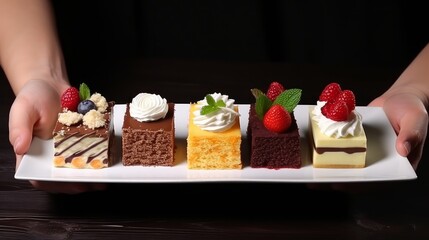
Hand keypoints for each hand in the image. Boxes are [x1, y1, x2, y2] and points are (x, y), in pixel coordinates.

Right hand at [9, 79, 106, 193]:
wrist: (51, 84)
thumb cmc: (33, 97)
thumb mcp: (22, 109)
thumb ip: (19, 128)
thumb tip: (20, 148)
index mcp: (33, 154)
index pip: (41, 177)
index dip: (56, 184)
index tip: (72, 185)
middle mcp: (51, 155)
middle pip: (65, 176)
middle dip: (81, 182)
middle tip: (96, 183)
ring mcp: (69, 148)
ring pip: (81, 166)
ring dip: (93, 172)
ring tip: (106, 176)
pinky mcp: (83, 139)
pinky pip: (93, 149)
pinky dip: (101, 154)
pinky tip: (111, 157)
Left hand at [308, 90, 427, 192]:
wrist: (400, 97)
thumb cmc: (413, 109)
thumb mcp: (416, 120)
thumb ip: (412, 135)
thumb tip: (403, 150)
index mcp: (394, 166)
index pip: (373, 181)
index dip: (354, 185)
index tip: (337, 185)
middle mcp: (376, 162)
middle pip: (353, 175)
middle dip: (332, 179)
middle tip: (313, 182)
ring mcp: (362, 152)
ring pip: (342, 162)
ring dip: (325, 165)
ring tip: (306, 170)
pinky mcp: (352, 141)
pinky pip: (338, 145)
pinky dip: (325, 146)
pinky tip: (310, 148)